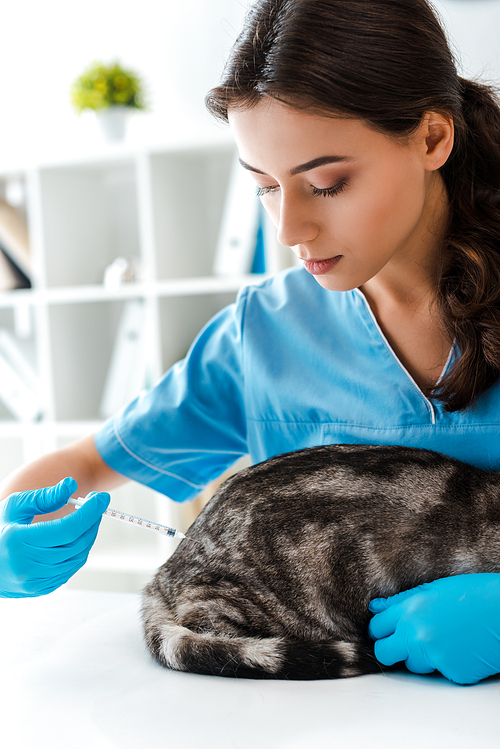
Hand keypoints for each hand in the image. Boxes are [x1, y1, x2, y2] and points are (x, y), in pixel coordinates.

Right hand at [0, 477, 109, 597]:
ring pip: (76, 559)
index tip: (101, 498)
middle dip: (92, 522)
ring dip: (88, 537)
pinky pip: (69, 570)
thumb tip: (71, 485)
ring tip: (88, 520)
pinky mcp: (40, 589)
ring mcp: (33, 581)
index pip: (67, 529)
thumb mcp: (15, 506)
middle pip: (75, 544)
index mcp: (18, 541)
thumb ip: (44, 496)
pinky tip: (76, 538)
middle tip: (97, 505)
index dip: (89, 512)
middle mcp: (26, 566)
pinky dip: (79, 552)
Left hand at [368, 573, 499, 683]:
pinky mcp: (452, 673)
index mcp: (411, 610)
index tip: (385, 631)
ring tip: (443, 639)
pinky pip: (439, 673)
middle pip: (384, 653)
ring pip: (413, 665)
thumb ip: (402, 601)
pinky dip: (447, 664)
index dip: (380, 630)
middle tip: (404, 642)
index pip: (377, 628)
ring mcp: (435, 656)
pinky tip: (460, 648)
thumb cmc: (474, 594)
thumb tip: (376, 607)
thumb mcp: (434, 588)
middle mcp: (417, 635)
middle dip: (391, 649)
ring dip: (421, 657)